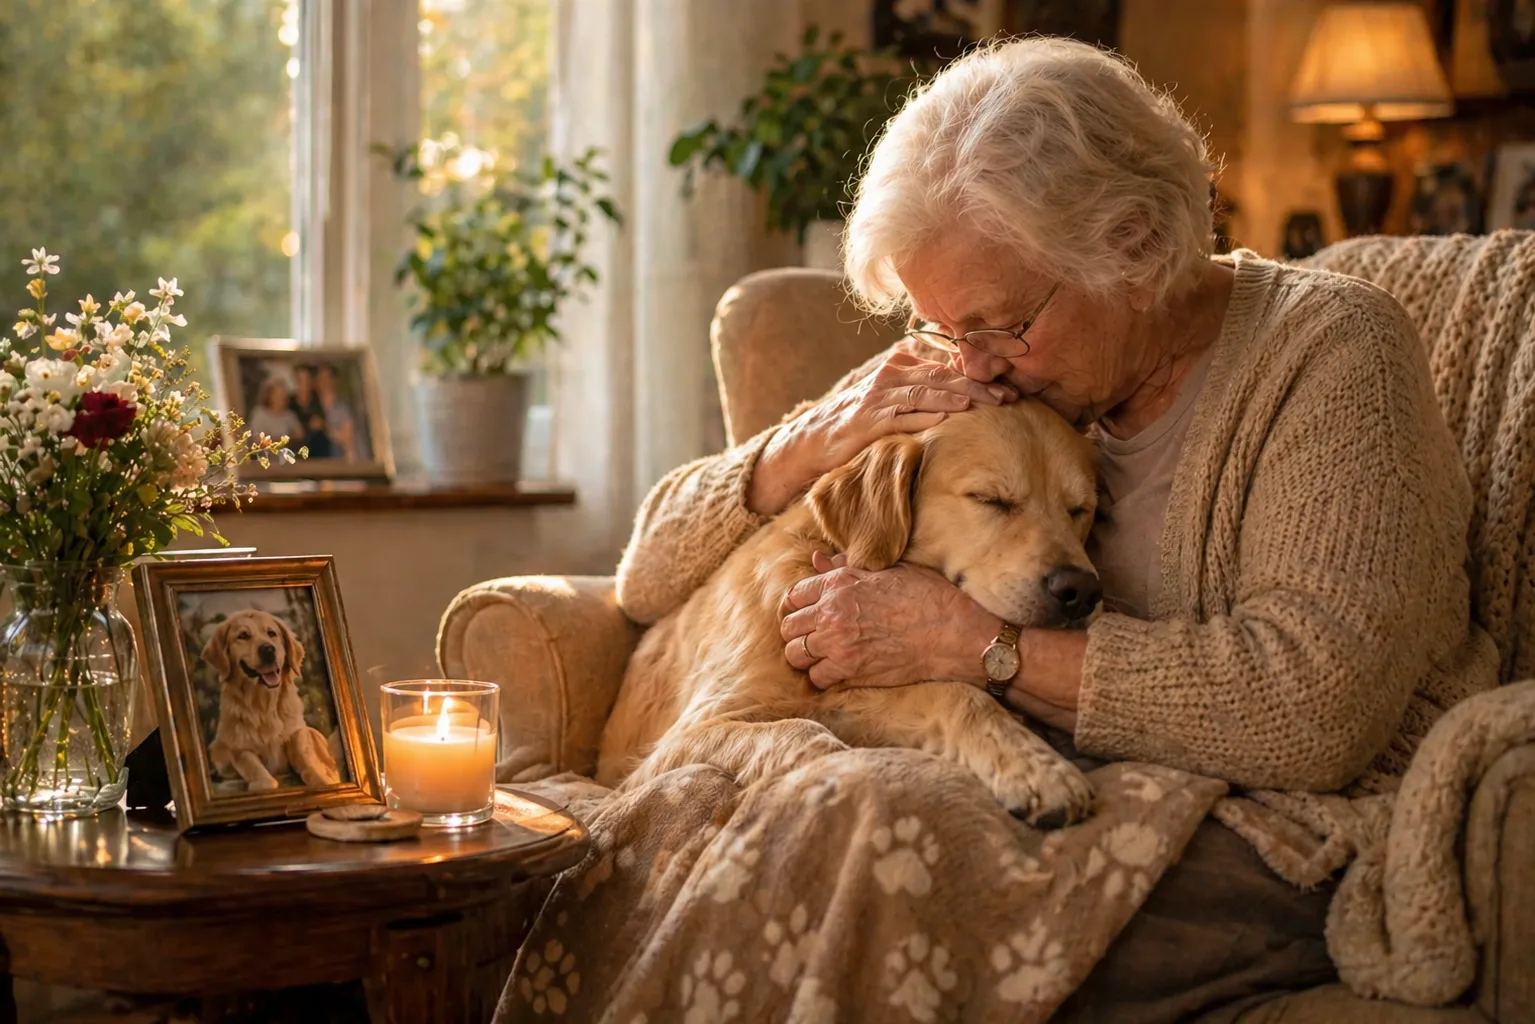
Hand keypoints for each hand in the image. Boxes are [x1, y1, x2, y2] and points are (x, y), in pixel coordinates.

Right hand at [748, 349, 1016, 514]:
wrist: (812, 440)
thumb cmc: (857, 422)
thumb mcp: (891, 400)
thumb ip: (920, 389)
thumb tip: (961, 392)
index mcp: (899, 366)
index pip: (946, 366)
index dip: (978, 374)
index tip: (1009, 385)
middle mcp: (889, 375)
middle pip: (942, 376)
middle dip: (978, 386)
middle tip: (1009, 396)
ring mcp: (877, 397)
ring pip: (926, 392)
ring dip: (958, 398)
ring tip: (986, 405)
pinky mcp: (867, 421)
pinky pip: (901, 416)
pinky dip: (925, 416)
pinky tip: (947, 418)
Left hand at [779, 551, 989, 688]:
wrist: (952, 632)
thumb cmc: (927, 596)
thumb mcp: (887, 570)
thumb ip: (846, 566)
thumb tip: (818, 558)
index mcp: (839, 583)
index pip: (794, 595)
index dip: (796, 605)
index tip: (806, 613)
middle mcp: (831, 612)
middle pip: (788, 626)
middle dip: (797, 631)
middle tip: (813, 636)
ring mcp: (838, 643)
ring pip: (795, 654)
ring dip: (805, 655)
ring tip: (821, 654)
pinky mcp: (850, 670)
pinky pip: (816, 678)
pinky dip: (822, 677)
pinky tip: (836, 671)